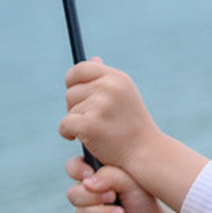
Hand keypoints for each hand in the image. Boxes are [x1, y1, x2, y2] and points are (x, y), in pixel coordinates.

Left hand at [59, 58, 159, 172]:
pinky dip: (68, 134)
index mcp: (117, 77)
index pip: (80, 69)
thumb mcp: (123, 96)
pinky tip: (81, 139)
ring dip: (76, 122)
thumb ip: (105, 79)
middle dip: (77, 107)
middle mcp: (109, 87)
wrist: (146, 154)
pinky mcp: (90, 125)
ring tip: (97, 130)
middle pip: (71, 92)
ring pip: (69, 110)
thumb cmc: (132, 126)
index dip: (73, 83)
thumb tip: (93, 58)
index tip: (78, 96)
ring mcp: (100, 106)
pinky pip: (64, 125)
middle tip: (95, 120)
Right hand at [65, 157, 164, 212]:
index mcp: (94, 177)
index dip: (76, 170)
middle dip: (94, 197)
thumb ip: (108, 175)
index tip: (89, 173)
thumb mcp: (129, 180)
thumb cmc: (141, 200)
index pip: (73, 168)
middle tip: (113, 197)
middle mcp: (88, 196)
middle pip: (73, 194)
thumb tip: (87, 183)